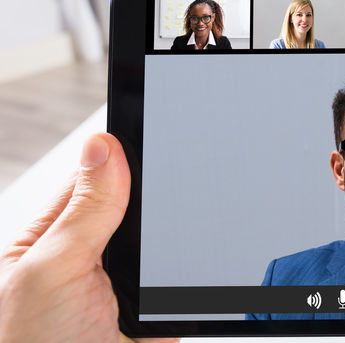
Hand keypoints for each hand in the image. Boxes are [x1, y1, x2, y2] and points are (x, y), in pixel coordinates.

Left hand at [0, 133, 178, 342]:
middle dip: (162, 201)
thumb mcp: (51, 267)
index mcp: (55, 234)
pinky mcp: (156, 310)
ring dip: (182, 239)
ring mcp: (128, 283)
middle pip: (142, 206)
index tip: (162, 129)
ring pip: (169, 241)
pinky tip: (198, 267)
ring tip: (189, 236)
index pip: (99, 176)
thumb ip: (83, 209)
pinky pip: (186, 279)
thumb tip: (104, 146)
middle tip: (185, 188)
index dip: (128, 154)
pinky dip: (196, 274)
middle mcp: (93, 254)